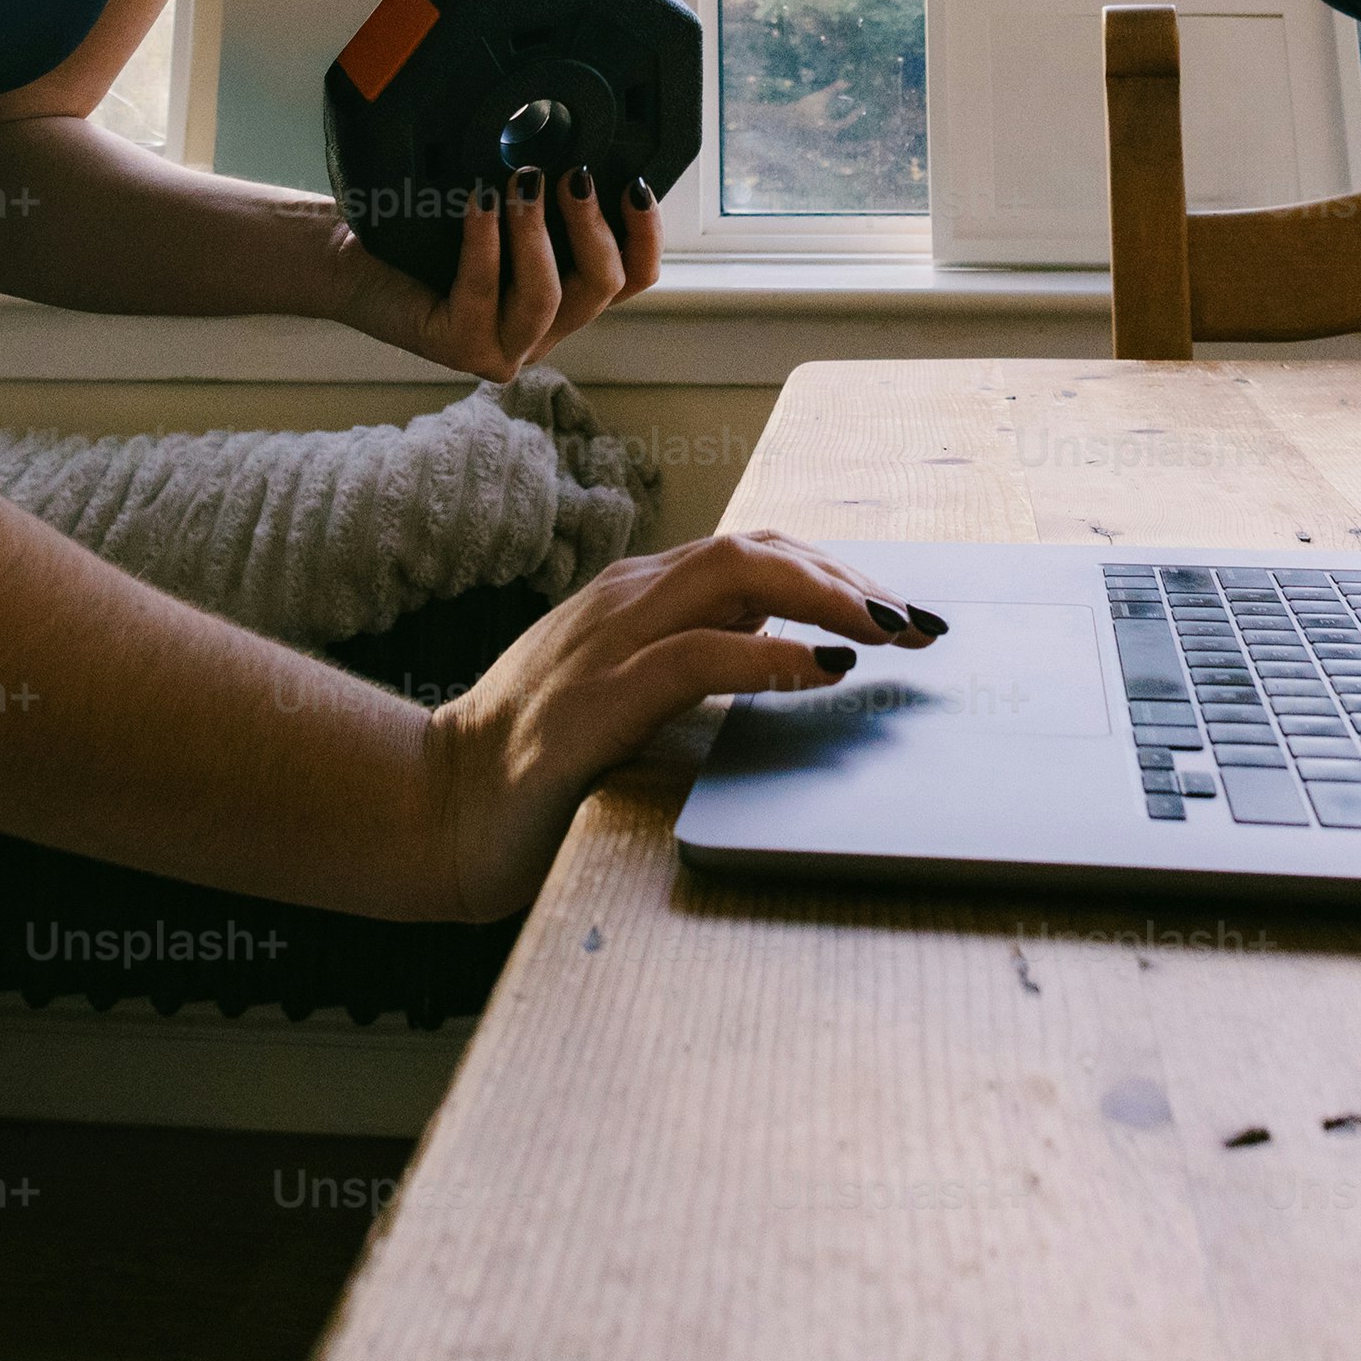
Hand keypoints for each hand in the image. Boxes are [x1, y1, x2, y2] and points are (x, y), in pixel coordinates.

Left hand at [328, 170, 662, 382]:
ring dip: (538, 233)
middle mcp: (541, 329)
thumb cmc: (423, 227)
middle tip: (572, 175)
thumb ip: (544, 192)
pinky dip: (485, 241)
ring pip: (548, 298)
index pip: (631, 279)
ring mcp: (502, 346)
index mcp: (563, 296)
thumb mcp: (500, 204)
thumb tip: (581, 141)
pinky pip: (482, 292)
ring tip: (523, 181)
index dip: (646, 236)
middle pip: (603, 289)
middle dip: (593, 227)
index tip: (636, 185)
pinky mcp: (460, 347)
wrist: (347, 257)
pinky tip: (480, 201)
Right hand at [411, 529, 945, 917]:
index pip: (755, 554)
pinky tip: (825, 670)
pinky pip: (697, 658)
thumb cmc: (539, 764)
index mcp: (636, 597)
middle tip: (922, 622)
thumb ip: (696, 661)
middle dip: (849, 577)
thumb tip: (795, 651)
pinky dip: (770, 656)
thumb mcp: (630, 696)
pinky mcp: (595, 702)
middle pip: (758, 550)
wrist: (438, 810)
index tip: (906, 611)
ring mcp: (606, 642)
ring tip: (891, 629)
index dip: (837, 571)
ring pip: (734, 578)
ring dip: (826, 597)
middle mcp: (625, 600)